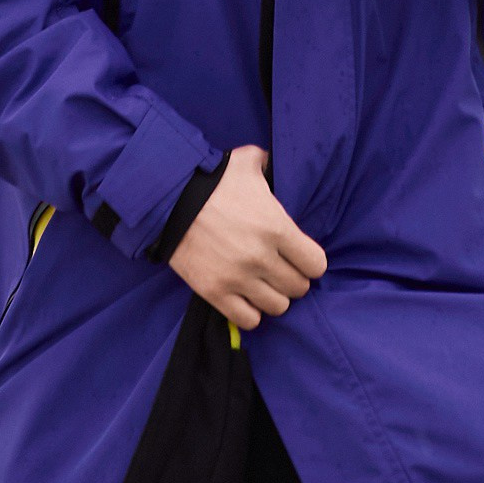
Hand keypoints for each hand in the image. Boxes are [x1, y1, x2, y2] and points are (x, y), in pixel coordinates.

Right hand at [167, 146, 328, 330]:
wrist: (167, 198)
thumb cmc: (211, 179)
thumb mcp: (246, 162)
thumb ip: (268, 165)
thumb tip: (273, 164)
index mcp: (277, 227)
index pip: (316, 265)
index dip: (309, 262)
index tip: (299, 256)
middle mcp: (261, 257)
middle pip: (298, 288)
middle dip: (291, 278)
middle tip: (278, 269)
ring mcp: (238, 277)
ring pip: (278, 307)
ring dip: (272, 296)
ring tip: (262, 284)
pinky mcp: (214, 292)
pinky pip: (249, 320)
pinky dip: (250, 312)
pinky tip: (245, 297)